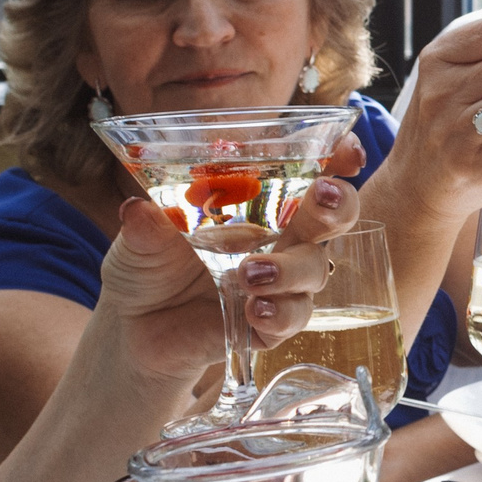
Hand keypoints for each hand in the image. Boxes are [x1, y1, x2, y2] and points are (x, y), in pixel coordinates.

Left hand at [94, 174, 354, 385]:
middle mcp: (281, 238)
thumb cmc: (149, 265)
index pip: (314, 171)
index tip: (346, 153)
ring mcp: (280, 282)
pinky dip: (280, 313)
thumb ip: (146, 226)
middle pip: (334, 216)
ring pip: (316, 269)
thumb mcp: (139, 240)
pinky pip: (294, 318)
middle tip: (321, 198)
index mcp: (260, 203)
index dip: (339, 156)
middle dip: (338, 205)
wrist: (135, 328)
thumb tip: (136, 209)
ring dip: (291, 268)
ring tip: (250, 273)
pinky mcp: (269, 324)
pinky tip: (256, 310)